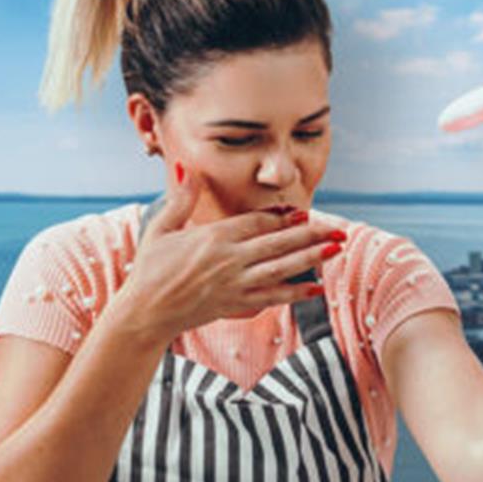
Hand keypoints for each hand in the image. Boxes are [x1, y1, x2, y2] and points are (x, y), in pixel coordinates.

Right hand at [116, 163, 343, 341]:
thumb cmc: (149, 270)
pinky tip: (318, 288)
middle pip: (278, 243)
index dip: (283, 217)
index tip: (305, 212)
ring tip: (336, 249)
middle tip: (338, 228)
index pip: (257, 223)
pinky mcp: (236, 304)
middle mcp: (229, 260)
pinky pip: (273, 297)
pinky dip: (297, 293)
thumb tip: (185, 167)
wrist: (144, 314)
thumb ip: (180, 199)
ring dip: (311, 258)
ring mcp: (235, 284)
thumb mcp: (160, 228)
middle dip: (310, 234)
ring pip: (281, 269)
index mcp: (212, 238)